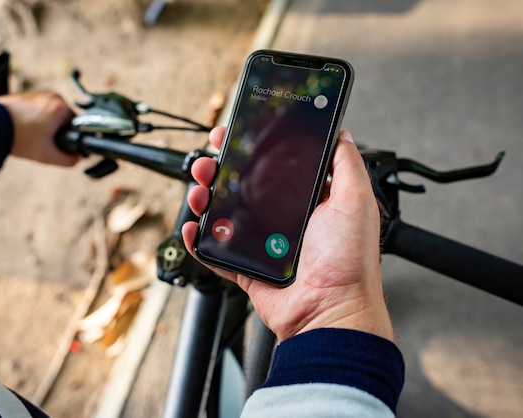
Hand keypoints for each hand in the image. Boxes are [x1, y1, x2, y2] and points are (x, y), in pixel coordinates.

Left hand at [0, 90, 78, 166]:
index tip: (55, 144)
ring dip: (46, 124)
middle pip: (64, 119)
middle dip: (56, 130)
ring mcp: (40, 93)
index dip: (68, 138)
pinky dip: (36, 118)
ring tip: (31, 134)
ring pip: (52, 114)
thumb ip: (68, 159)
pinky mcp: (29, 93)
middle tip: (41, 140)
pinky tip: (25, 127)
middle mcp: (53, 96)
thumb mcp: (47, 156)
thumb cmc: (19, 138)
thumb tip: (77, 157)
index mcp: (61, 108)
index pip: (76, 126)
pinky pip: (40, 108)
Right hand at [182, 128, 393, 341]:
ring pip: (225, 214)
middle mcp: (284, 220)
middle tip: (209, 160)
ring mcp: (263, 245)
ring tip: (199, 189)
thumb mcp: (355, 202)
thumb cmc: (348, 262)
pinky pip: (216, 252)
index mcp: (309, 202)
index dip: (254, 149)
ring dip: (206, 197)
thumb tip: (342, 134)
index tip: (238, 134)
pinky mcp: (247, 268)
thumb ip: (347, 165)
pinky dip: (199, 239)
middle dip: (221, 169)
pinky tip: (192, 226)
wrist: (331, 312)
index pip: (275, 166)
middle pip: (243, 186)